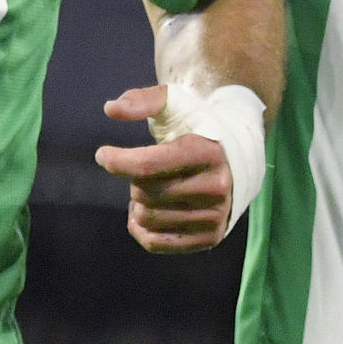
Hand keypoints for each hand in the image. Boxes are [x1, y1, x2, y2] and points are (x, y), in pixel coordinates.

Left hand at [94, 85, 229, 253]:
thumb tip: (110, 109)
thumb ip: (143, 100)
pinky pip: (155, 243)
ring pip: (147, 218)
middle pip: (144, 192)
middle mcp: (215, 187)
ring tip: (149, 188)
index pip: (148, 165)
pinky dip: (140, 228)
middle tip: (143, 169)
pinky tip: (144, 211)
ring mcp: (215, 215)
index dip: (117, 161)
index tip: (102, 155)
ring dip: (137, 203)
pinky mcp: (209, 237)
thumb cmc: (198, 127)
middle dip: (133, 179)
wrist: (240, 157)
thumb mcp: (176, 104)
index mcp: (206, 152)